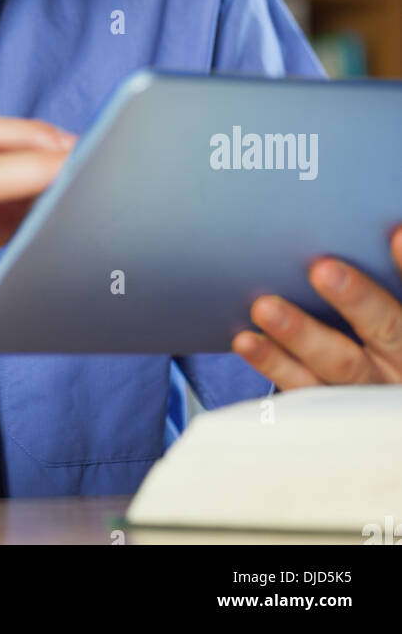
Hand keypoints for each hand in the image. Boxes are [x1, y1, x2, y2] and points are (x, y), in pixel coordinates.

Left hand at [231, 225, 401, 386]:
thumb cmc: (376, 327)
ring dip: (300, 333)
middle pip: (385, 329)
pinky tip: (247, 340)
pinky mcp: (331, 408)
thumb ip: (382, 276)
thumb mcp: (386, 303)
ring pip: (339, 364)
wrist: (379, 399)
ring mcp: (369, 389)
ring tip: (265, 307)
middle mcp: (401, 362)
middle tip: (322, 269)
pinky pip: (303, 387)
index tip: (397, 235)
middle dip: (357, 299)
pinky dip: (273, 362)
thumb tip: (376, 225)